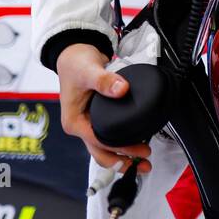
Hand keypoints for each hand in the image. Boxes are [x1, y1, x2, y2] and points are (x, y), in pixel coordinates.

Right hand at [56, 43, 152, 173]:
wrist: (74, 53)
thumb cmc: (76, 64)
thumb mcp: (88, 71)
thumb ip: (104, 80)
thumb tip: (121, 89)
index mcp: (74, 121)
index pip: (98, 142)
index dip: (119, 148)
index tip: (138, 150)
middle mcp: (80, 126)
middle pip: (101, 152)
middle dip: (122, 162)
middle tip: (144, 164)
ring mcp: (88, 123)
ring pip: (105, 147)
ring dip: (123, 156)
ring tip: (143, 162)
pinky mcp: (97, 118)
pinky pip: (109, 136)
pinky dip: (122, 143)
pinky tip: (137, 143)